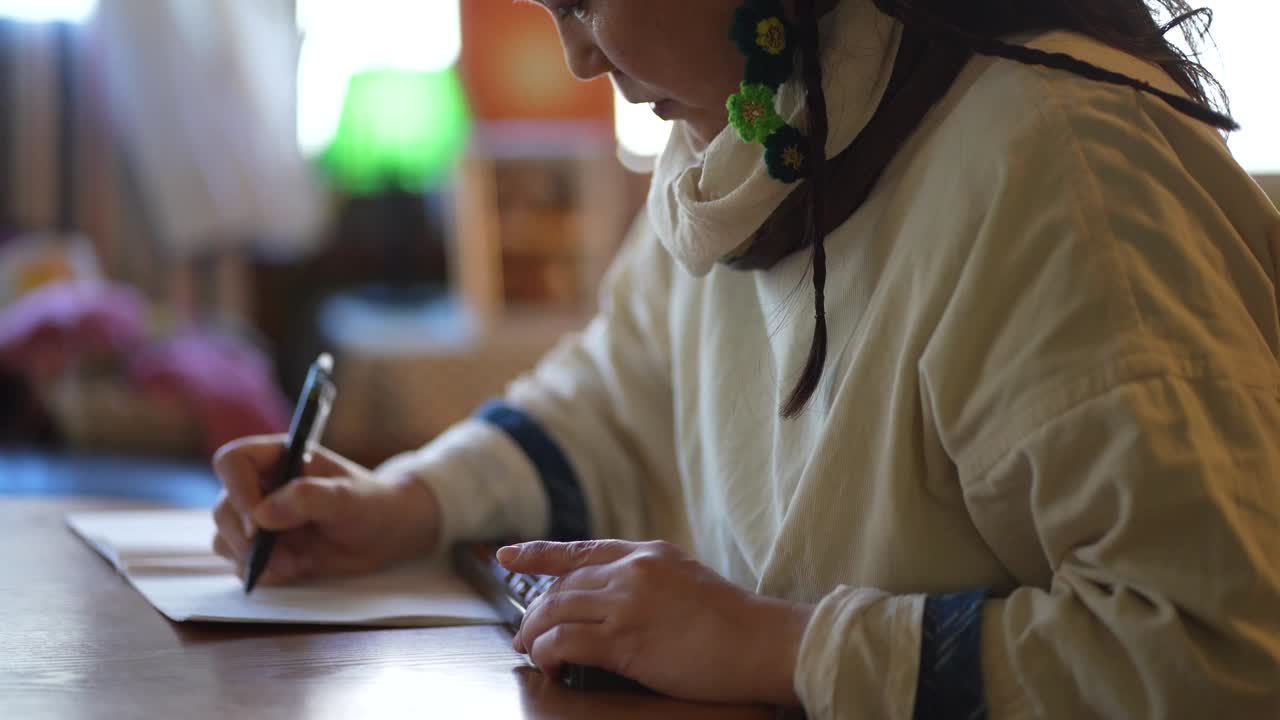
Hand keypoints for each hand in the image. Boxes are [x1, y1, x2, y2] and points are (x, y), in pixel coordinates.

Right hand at [211, 435, 440, 584]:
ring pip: (224, 538)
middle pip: (223, 507)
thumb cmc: (370, 503)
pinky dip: (260, 571)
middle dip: (243, 535)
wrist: (386, 532)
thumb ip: (308, 498)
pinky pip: (240, 564)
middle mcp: (262, 486)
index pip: (233, 462)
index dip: (236, 489)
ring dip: (250, 557)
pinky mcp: (265, 549)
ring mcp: (260, 519)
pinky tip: (292, 568)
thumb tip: (262, 514)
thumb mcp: (347, 497)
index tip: (258, 520)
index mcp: (278, 458)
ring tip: (291, 562)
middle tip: (270, 551)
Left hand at [498, 540, 813, 705]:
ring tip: (530, 651)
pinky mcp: (625, 640)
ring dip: (534, 634)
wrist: (763, 641)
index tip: (509, 556)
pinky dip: (548, 654)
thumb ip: (648, 581)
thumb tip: (615, 598)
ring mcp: (627, 603)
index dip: (538, 553)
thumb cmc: (734, 622)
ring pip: (555, 611)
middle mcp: (632, 571)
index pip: (580, 549)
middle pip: (561, 584)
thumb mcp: (687, 580)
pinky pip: (565, 642)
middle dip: (534, 610)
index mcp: (647, 554)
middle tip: (524, 632)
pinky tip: (550, 665)